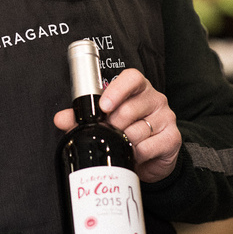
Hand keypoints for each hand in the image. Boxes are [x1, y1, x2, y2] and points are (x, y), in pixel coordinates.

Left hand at [54, 68, 181, 182]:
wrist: (152, 156)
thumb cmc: (126, 129)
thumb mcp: (105, 120)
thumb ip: (81, 117)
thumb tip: (60, 118)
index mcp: (137, 87)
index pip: (132, 78)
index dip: (117, 90)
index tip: (104, 106)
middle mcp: (155, 98)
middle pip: (129, 108)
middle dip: (114, 125)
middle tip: (110, 132)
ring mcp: (166, 117)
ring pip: (138, 129)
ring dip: (124, 141)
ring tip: (122, 145)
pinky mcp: (172, 137)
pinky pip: (149, 146)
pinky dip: (137, 153)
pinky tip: (134, 154)